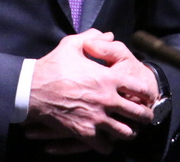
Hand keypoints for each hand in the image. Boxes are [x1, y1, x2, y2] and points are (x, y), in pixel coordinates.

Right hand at [24, 29, 154, 154]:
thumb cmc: (52, 66)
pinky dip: (108, 145)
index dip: (146, 92)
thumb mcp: (72, 45)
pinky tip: (106, 140)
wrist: (32, 89)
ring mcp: (96, 118)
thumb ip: (93, 37)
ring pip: (125, 132)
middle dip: (144, 116)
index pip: (139, 88)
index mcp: (107, 79)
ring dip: (127, 131)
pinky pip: (105, 146)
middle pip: (137, 113)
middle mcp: (106, 100)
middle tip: (144, 117)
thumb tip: (109, 34)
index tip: (146, 96)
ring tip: (127, 130)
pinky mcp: (85, 132)